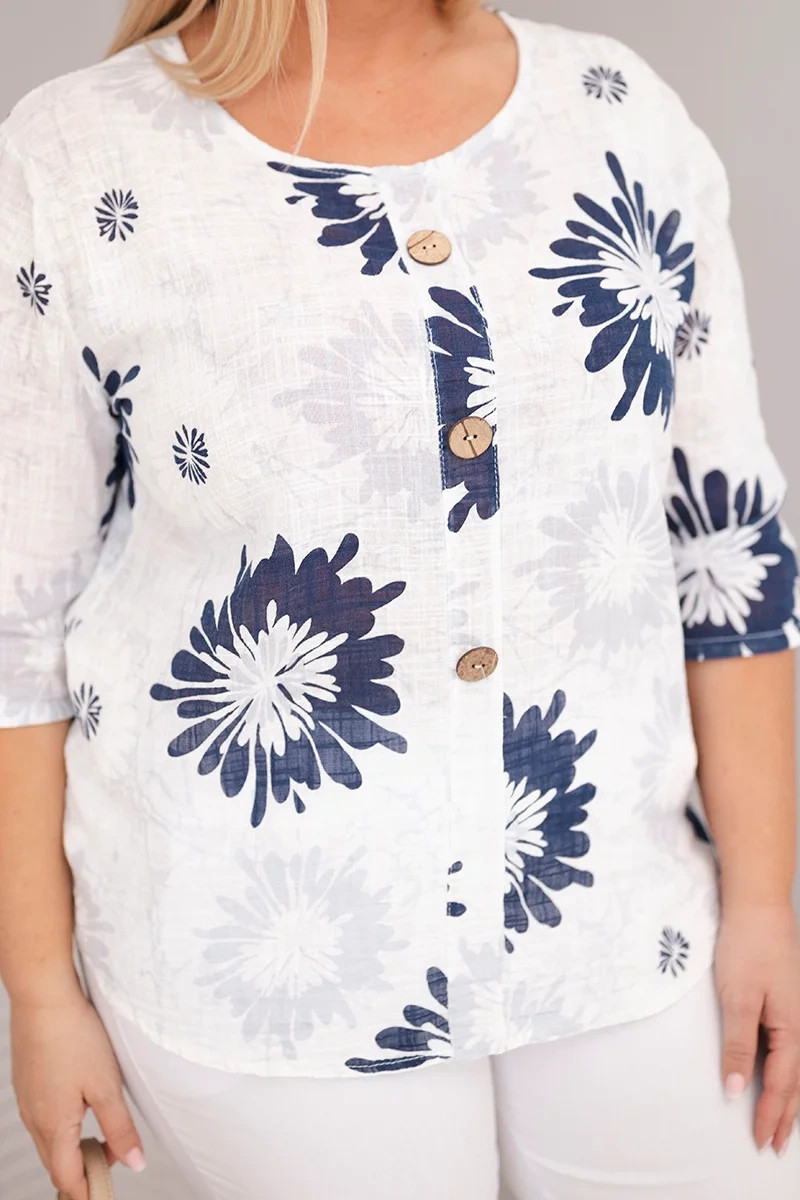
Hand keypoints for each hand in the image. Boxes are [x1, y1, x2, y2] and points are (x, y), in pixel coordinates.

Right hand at [10, 987, 145, 1197]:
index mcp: (53, 1126)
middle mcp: (33, 1118)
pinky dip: (62, 1126)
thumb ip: (120, 1128)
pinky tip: (81, 1105)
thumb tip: (134, 1163)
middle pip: (56, 1163)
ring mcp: (26, 1100)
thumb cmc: (74, 1036)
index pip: (67, 1178)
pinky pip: (41, 1118)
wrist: (43, 997)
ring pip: (48, 1141)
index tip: (105, 1193)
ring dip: (72, 1147)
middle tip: (113, 1161)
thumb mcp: (107, 1085)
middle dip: (83, 1171)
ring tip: (104, 1134)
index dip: (88, 1191)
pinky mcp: (26, 1082)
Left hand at [714, 902, 799, 1155]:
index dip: (770, 1114)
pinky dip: (790, 1069)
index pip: (782, 1084)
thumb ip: (738, 1044)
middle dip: (786, 1114)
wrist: (759, 904)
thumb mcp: (737, 997)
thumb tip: (736, 1090)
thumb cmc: (747, 946)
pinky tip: (784, 1071)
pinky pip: (793, 1045)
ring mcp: (798, 1009)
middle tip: (774, 1145)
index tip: (760, 1140)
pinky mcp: (790, 997)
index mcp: (791, 1028)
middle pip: (797, 1081)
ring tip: (783, 1120)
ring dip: (792, 1095)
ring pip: (799, 1065)